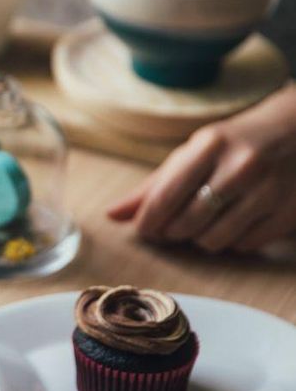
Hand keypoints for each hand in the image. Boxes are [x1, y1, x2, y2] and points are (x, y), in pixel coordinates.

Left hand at [108, 84, 295, 252]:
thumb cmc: (231, 144)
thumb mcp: (192, 152)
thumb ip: (153, 185)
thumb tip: (112, 215)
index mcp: (210, 145)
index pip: (165, 195)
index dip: (147, 220)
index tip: (143, 230)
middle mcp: (241, 167)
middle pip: (187, 223)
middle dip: (171, 232)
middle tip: (170, 227)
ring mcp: (269, 190)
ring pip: (214, 240)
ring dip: (199, 239)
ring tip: (201, 223)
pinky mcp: (288, 212)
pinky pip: (244, 245)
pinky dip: (231, 241)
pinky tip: (232, 223)